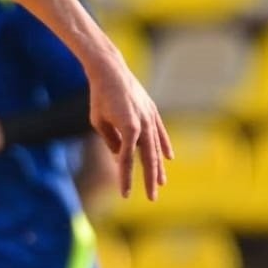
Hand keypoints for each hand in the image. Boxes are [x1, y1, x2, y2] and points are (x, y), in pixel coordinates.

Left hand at [85, 55, 171, 199]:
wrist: (110, 70)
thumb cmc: (99, 96)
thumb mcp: (98, 122)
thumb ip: (111, 141)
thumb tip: (121, 156)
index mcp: (128, 128)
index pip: (127, 160)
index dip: (125, 178)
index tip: (125, 195)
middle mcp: (142, 124)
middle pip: (148, 157)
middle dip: (150, 179)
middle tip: (153, 197)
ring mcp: (149, 116)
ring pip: (156, 147)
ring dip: (159, 166)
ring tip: (161, 183)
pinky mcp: (151, 110)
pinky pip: (160, 132)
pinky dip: (164, 145)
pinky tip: (169, 157)